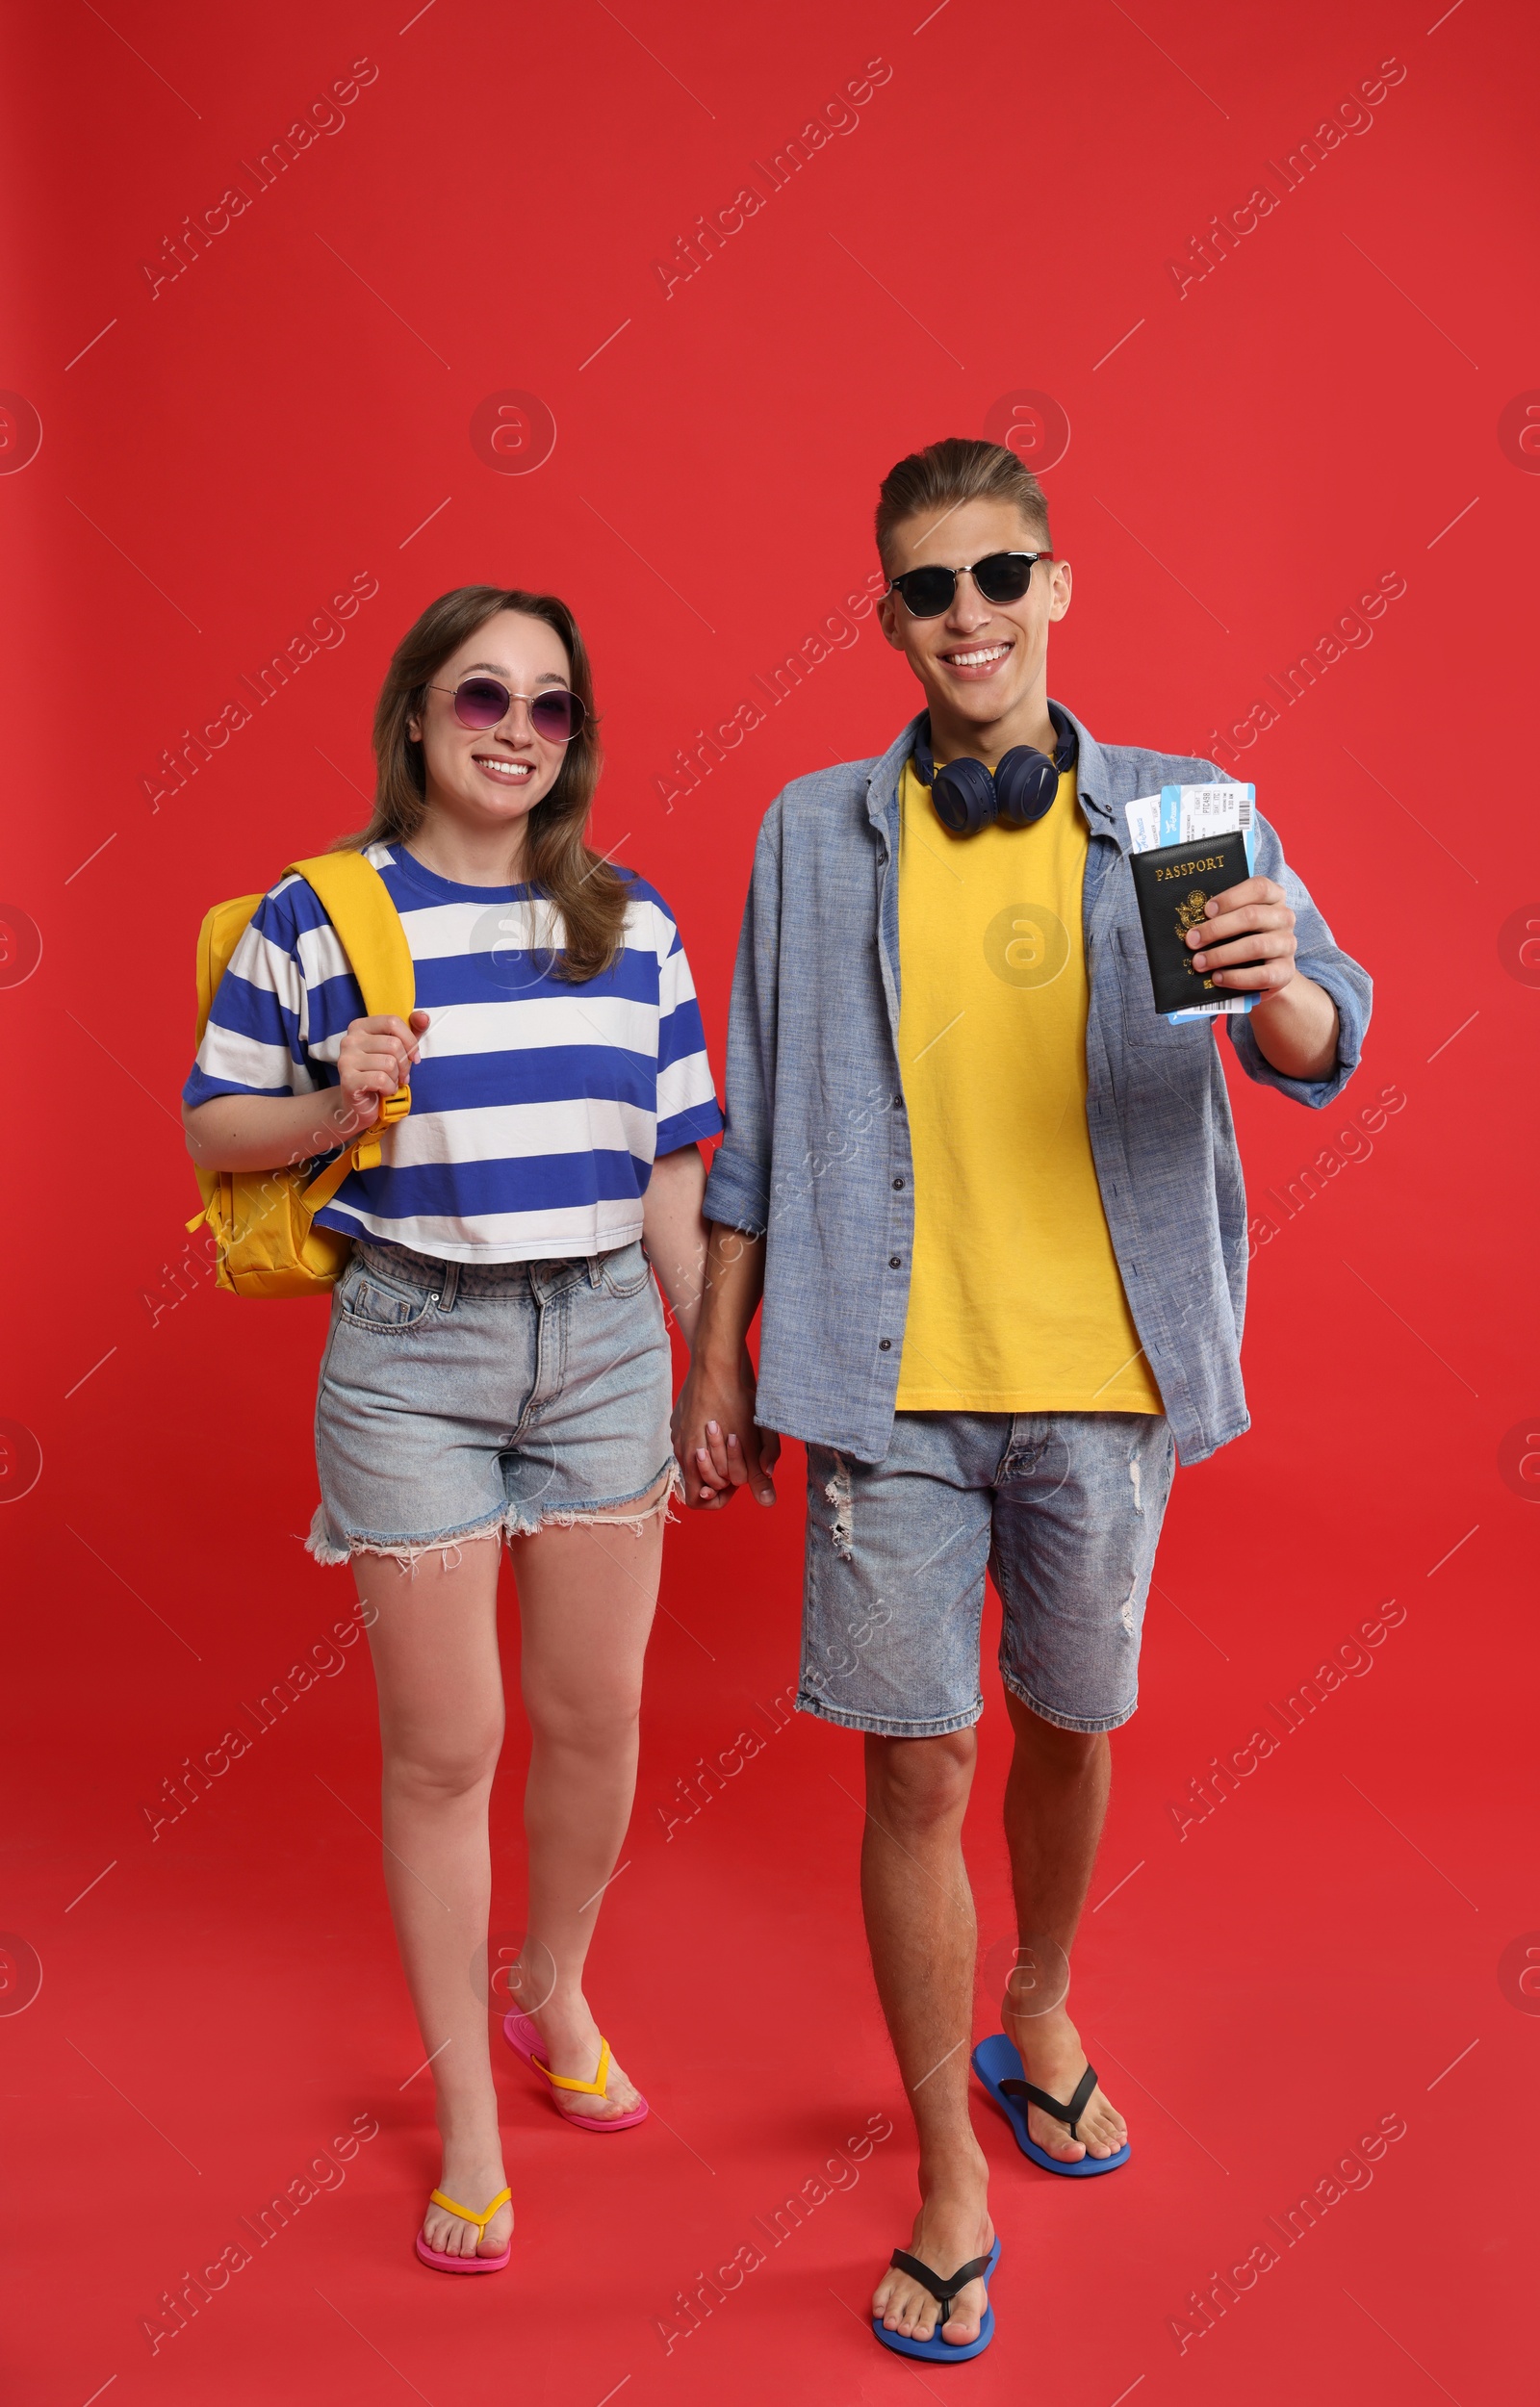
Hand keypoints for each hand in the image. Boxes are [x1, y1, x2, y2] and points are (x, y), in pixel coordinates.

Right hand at [336, 1009, 430, 1131]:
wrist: (359, 1104)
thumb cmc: (380, 1073)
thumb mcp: (398, 1050)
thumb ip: (412, 1031)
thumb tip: (423, 1017)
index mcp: (360, 1026)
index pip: (392, 1022)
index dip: (410, 1041)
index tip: (414, 1057)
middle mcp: (350, 1040)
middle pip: (393, 1044)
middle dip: (404, 1064)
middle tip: (401, 1076)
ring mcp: (346, 1059)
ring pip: (389, 1063)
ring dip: (396, 1078)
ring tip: (389, 1083)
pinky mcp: (347, 1079)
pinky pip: (381, 1079)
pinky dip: (389, 1088)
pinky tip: (383, 1091)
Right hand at [673, 1350, 779, 1509]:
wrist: (715, 1361)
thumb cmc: (735, 1399)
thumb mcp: (752, 1439)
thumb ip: (758, 1474)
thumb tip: (768, 1503)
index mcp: (693, 1458)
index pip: (697, 1500)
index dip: (719, 1497)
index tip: (736, 1483)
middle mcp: (680, 1448)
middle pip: (697, 1480)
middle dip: (720, 1476)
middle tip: (741, 1460)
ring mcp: (677, 1431)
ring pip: (694, 1458)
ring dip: (715, 1457)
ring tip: (734, 1439)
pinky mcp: (679, 1417)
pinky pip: (690, 1438)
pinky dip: (706, 1440)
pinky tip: (724, 1423)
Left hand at [1185, 878, 1297, 992]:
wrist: (1266, 970)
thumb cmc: (1244, 937)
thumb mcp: (1237, 919)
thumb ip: (1223, 915)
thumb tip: (1193, 925)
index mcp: (1275, 897)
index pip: (1259, 888)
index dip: (1230, 898)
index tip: (1206, 911)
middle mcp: (1284, 918)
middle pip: (1252, 916)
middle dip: (1216, 929)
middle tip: (1192, 940)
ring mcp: (1288, 944)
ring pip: (1256, 946)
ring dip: (1221, 955)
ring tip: (1199, 962)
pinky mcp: (1285, 971)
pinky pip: (1262, 975)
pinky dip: (1236, 977)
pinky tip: (1217, 977)